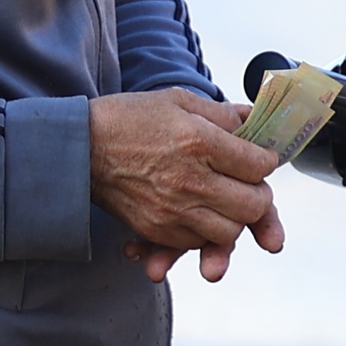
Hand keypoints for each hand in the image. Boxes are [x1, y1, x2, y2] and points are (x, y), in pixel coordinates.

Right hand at [89, 89, 285, 281]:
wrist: (79, 147)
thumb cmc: (127, 120)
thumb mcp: (177, 101)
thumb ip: (221, 113)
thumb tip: (254, 117)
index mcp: (199, 142)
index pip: (259, 165)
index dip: (267, 162)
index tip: (261, 159)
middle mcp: (189, 181)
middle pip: (253, 206)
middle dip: (260, 197)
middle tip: (250, 186)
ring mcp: (172, 210)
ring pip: (229, 233)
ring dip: (234, 220)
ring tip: (225, 203)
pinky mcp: (156, 229)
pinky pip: (196, 243)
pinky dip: (205, 234)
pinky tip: (200, 215)